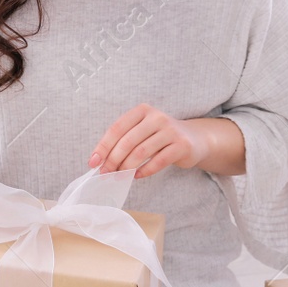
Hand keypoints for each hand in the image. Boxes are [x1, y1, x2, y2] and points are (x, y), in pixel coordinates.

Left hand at [88, 104, 209, 178]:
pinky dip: (145, 170)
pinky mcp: (182, 145)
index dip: (103, 146)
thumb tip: (100, 161)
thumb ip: (123, 141)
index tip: (93, 162)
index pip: (117, 128)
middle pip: (128, 141)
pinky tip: (137, 175)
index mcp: (142, 110)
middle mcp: (156, 117)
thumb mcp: (141, 131)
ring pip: (141, 152)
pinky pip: (158, 161)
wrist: (194, 139)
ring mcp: (170, 130)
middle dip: (113, 159)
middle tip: (106, 173)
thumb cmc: (160, 137)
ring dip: (127, 167)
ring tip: (119, 175)